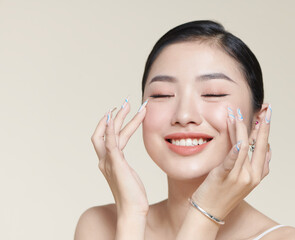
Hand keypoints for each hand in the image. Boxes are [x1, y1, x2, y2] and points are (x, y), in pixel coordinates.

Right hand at [91, 99, 148, 216]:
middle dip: (116, 116)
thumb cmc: (133, 194)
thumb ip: (124, 164)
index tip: (122, 112)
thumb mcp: (128, 174)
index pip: (109, 137)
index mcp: (109, 161)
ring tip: (127, 106)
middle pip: (106, 132)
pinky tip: (113, 119)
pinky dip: (110, 130)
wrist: (132, 209)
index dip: (114, 124)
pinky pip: (110, 143)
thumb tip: (126, 160)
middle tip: (125, 103)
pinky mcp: (115, 164)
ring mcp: (108, 162)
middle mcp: (105, 160)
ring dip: (117, 118)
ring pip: (109, 134)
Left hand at [191, 104, 271, 219]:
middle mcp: (251, 176)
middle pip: (259, 146)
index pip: (265, 148)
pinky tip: (238, 142)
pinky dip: (235, 152)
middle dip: (263, 126)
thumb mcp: (242, 179)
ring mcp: (238, 177)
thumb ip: (250, 163)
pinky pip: (231, 162)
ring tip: (236, 113)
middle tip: (266, 109)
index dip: (266, 131)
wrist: (209, 212)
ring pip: (243, 147)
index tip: (267, 116)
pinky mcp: (223, 177)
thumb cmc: (223, 193)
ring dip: (241, 128)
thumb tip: (261, 148)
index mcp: (257, 175)